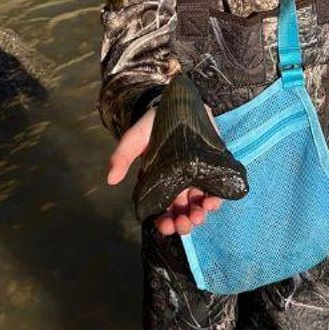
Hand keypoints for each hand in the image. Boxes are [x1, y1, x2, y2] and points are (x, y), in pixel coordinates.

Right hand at [106, 102, 223, 235]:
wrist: (179, 104)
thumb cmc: (153, 124)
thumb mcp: (135, 138)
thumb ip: (123, 156)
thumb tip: (111, 179)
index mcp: (160, 182)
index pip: (161, 208)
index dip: (163, 221)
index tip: (165, 225)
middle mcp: (179, 183)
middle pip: (182, 210)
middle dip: (183, 222)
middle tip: (183, 224)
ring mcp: (198, 176)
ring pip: (200, 203)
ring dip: (200, 214)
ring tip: (198, 214)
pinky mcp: (214, 166)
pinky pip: (218, 188)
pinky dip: (216, 198)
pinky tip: (213, 202)